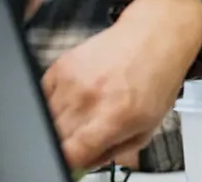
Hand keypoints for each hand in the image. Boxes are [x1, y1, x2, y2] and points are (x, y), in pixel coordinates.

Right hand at [42, 0, 201, 168]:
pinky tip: (79, 94)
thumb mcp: (149, 125)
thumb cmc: (158, 79)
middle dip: (66, 143)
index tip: (72, 160)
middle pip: (55, 138)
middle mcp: (90, 98)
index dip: (67, 162)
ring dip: (61, 122)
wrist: (156, 35)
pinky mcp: (61, 65)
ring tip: (89, 108)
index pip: (71, 153)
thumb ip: (113, 151)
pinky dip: (55, 102)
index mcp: (115, 117)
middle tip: (86, 134)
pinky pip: (43, 96)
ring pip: (46, 118)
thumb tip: (82, 165)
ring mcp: (72, 80)